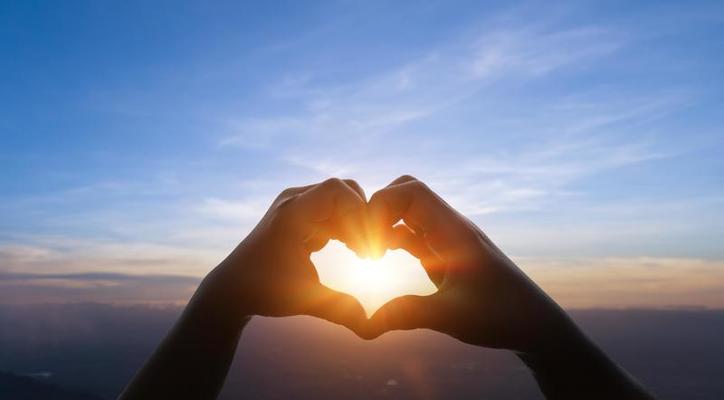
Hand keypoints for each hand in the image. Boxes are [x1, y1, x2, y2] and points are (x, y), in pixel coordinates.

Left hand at [215, 178, 370, 334]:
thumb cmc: (264, 291)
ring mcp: (297, 205)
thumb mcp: (303, 299)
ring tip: (364, 256)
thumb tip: (369, 325)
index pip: (337, 190)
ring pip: (342, 201)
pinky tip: (354, 252)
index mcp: (291, 214)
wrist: (234, 288)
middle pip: (344, 191)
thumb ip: (338, 308)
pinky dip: (347, 227)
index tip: (366, 247)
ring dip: (356, 225)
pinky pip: (334, 210)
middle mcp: (293, 201)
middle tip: (370, 253)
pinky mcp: (301, 214)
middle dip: (362, 219)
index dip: (359, 212)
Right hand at [366, 175, 572, 351]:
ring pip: (406, 212)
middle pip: (404, 192)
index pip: (411, 191)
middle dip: (377, 211)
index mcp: (454, 231)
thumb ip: (408, 314)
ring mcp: (446, 239)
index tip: (371, 246)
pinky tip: (379, 262)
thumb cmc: (502, 317)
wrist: (533, 324)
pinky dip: (390, 239)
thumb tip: (367, 323)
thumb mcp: (453, 317)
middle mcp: (449, 227)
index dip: (381, 207)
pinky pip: (411, 234)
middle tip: (366, 246)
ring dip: (383, 226)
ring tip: (368, 257)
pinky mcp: (443, 255)